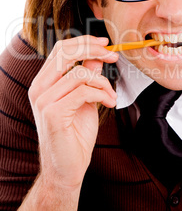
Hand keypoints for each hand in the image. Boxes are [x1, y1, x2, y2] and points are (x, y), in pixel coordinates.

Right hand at [28, 36, 117, 189]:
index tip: (106, 44)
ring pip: (80, 74)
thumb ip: (87, 77)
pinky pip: (83, 91)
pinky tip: (109, 103)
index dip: (85, 42)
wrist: (67, 168)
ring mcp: (43, 100)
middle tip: (114, 57)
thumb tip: (96, 57)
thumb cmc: (75, 135)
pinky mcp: (53, 113)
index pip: (61, 49)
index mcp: (44, 82)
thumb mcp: (85, 99)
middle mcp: (39, 88)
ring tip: (111, 96)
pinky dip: (102, 94)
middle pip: (66, 53)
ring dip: (104, 83)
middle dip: (94, 50)